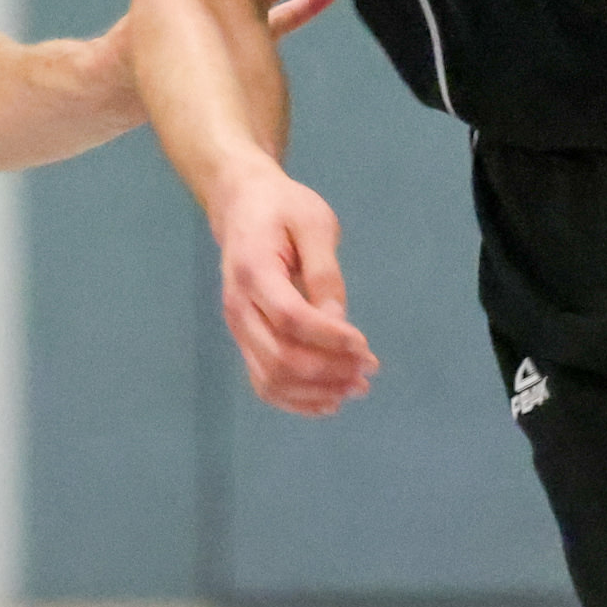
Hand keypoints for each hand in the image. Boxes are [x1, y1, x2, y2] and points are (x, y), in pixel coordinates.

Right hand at [210, 164, 377, 415]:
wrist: (242, 206)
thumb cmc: (282, 207)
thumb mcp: (314, 222)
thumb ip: (324, 272)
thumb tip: (338, 324)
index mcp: (253, 271)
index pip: (290, 319)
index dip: (329, 339)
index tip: (364, 345)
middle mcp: (237, 306)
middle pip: (279, 357)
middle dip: (329, 371)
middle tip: (368, 368)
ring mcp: (237, 328)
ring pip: (270, 378)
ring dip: (316, 391)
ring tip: (356, 386)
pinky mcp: (245, 339)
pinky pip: (263, 383)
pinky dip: (296, 400)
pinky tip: (329, 401)